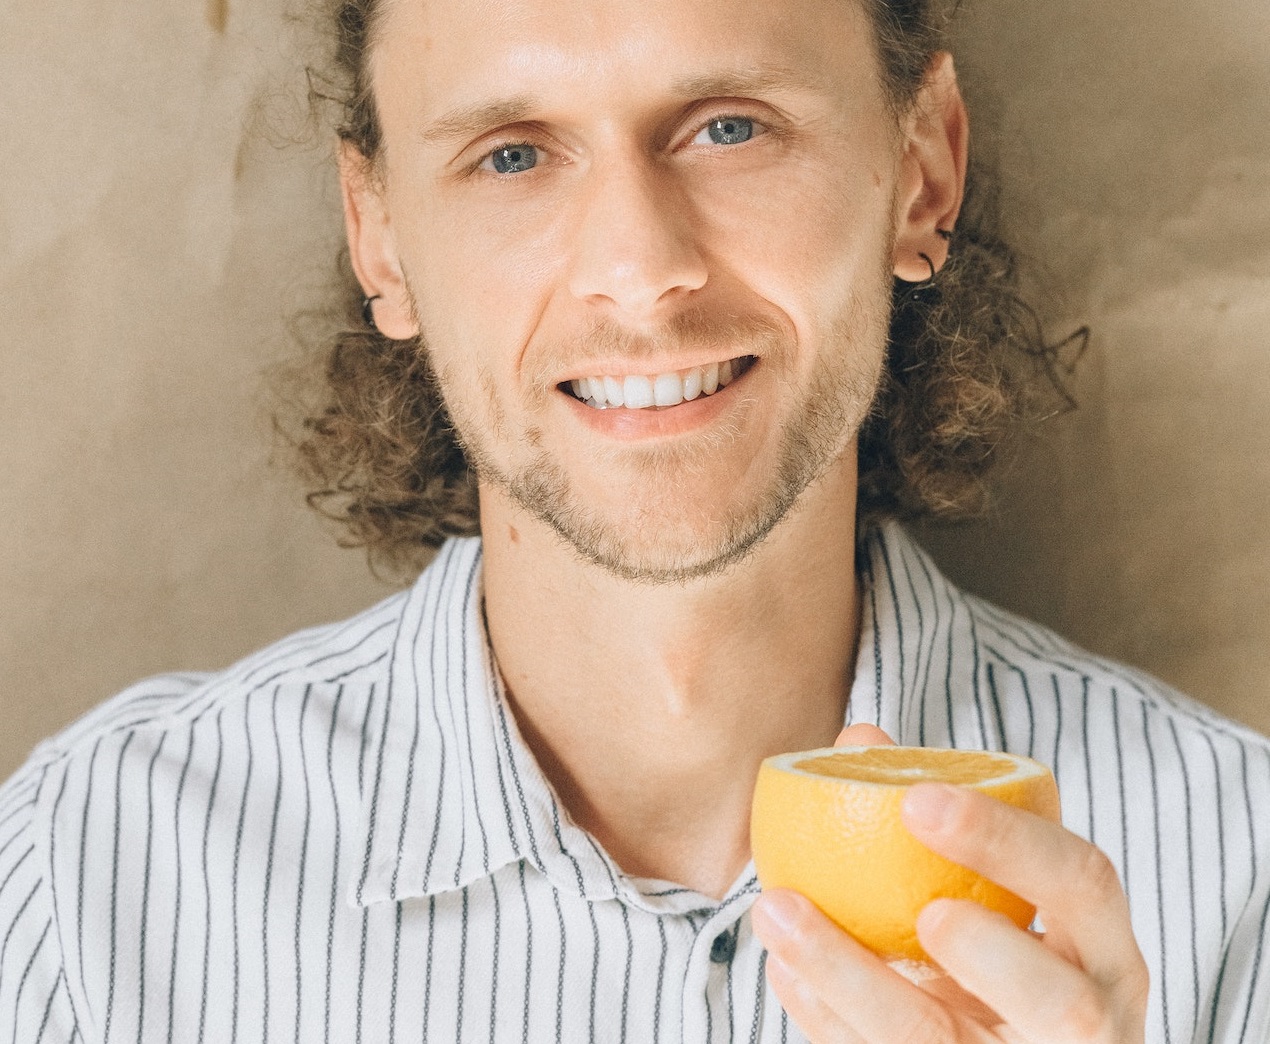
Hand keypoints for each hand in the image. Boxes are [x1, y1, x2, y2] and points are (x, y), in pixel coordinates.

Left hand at [750, 725, 1148, 1042]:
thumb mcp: (1005, 894)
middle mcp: (1090, 1025)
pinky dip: (828, 1020)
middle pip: (1059, 1001)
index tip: (916, 798)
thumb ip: (944, 819)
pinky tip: (784, 969)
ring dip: (852, 980)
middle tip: (916, 906)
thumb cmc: (1010, 959)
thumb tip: (859, 738)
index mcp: (1104, 948)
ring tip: (779, 914)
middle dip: (984, 951)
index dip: (1006, 839)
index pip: (1083, 881)